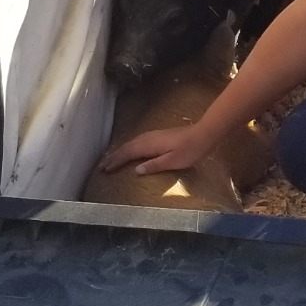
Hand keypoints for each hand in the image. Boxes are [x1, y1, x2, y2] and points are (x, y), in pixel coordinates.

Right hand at [99, 124, 213, 174]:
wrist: (204, 135)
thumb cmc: (190, 150)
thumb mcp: (173, 161)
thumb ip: (154, 165)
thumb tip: (136, 170)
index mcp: (150, 145)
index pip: (127, 153)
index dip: (115, 161)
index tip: (104, 169)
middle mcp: (148, 138)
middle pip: (126, 147)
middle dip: (113, 156)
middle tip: (101, 166)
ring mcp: (153, 135)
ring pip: (131, 143)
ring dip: (120, 152)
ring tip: (110, 160)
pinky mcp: (158, 136)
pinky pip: (137, 142)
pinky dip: (129, 148)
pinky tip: (129, 151)